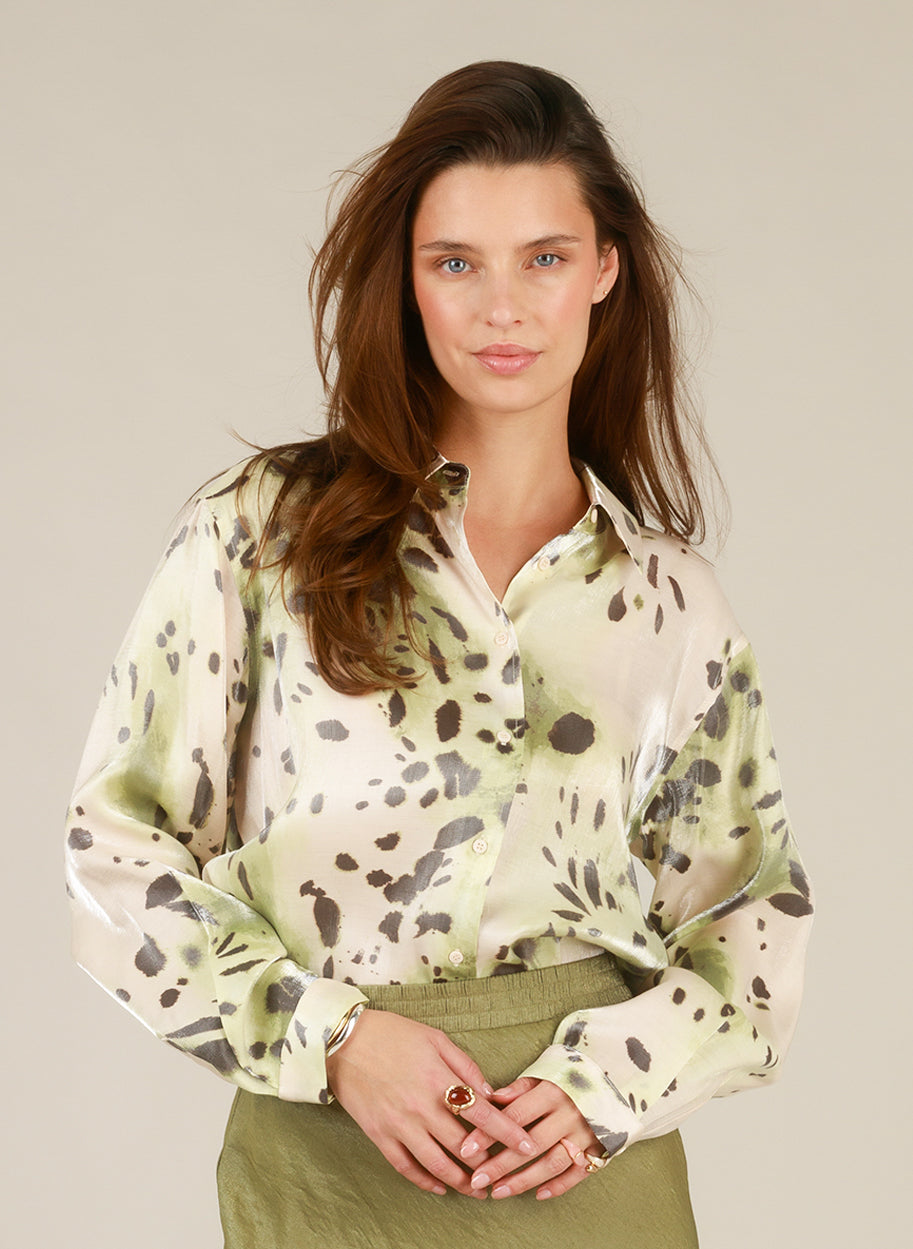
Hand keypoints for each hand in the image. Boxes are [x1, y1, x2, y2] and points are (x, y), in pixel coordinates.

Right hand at [325, 1009, 537, 1196]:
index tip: (528, 1146)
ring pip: (437, 1164)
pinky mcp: (379, 1135)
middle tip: (504, 1174)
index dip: (508, 1133)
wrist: (343, 1041)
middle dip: (488, 1164)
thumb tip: (489, 1093)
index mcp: (438, 1080)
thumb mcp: (435, 1038)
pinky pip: (406, 1167)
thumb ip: (465, 1066)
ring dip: (461, 1182)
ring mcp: (399, 1125)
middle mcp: (421, 1107)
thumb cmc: (392, 1034)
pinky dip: (425, 1182)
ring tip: (477, 1191)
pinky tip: (439, 1187)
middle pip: (463, 1146)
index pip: (482, 1115)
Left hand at [459, 1076, 602, 1200]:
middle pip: (530, 1145)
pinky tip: (536, 1195)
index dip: (489, 1134)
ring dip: (523, 1181)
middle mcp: (569, 1114)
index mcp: (552, 1091)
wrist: (610, 1083)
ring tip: (497, 1192)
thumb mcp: (543, 1074)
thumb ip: (518, 1089)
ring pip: (551, 1164)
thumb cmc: (566, 1079)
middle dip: (501, 1165)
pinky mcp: (599, 1149)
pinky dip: (557, 1186)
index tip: (466, 1149)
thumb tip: (489, 1099)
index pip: (515, 1116)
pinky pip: (577, 1174)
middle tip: (476, 1180)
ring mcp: (585, 1134)